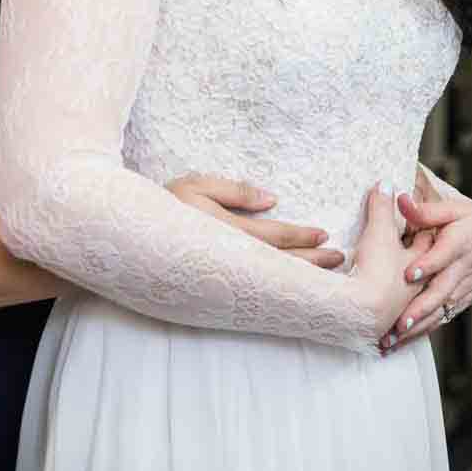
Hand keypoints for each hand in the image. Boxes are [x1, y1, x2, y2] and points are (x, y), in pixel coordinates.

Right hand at [166, 174, 344, 269]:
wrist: (132, 242)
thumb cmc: (165, 206)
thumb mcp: (196, 185)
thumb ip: (236, 191)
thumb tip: (273, 199)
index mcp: (226, 231)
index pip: (275, 236)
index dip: (302, 235)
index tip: (324, 235)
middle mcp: (229, 257)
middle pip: (280, 262)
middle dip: (312, 261)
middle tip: (339, 259)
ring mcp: (225, 275)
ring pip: (272, 277)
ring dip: (303, 275)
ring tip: (327, 271)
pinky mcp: (220, 284)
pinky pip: (257, 285)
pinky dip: (281, 285)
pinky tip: (296, 286)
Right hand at [344, 184, 418, 349]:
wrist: (364, 312)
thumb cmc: (377, 269)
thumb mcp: (379, 232)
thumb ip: (382, 208)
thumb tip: (385, 183)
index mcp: (419, 261)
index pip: (426, 243)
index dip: (424, 232)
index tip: (423, 227)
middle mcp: (415, 287)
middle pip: (423, 275)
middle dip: (421, 270)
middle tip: (415, 268)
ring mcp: (403, 308)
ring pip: (412, 303)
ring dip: (411, 305)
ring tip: (404, 306)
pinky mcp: (388, 327)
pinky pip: (397, 326)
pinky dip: (398, 329)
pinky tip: (393, 334)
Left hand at [383, 190, 471, 350]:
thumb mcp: (458, 209)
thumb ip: (428, 209)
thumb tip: (399, 199)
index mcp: (463, 239)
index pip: (446, 253)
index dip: (429, 264)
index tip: (409, 275)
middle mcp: (464, 267)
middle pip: (442, 289)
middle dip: (421, 307)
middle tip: (399, 321)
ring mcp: (465, 287)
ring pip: (441, 307)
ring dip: (419, 324)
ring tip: (395, 337)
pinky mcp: (464, 300)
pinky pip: (444, 316)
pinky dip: (426, 329)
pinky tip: (405, 341)